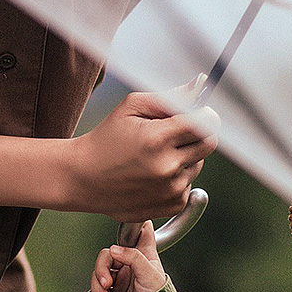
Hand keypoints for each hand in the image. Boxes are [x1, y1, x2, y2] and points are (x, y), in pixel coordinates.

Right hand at [66, 91, 218, 222]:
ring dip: (185, 157)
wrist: (83, 179)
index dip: (204, 114)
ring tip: (156, 156)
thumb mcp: (131, 108)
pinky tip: (153, 174)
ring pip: (198, 164)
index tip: (197, 113)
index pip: (206, 123)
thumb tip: (200, 85)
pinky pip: (189, 185)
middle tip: (176, 132)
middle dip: (197, 134)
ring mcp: (170, 189)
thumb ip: (169, 97)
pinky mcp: (171, 205)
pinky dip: (178, 178)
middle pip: (209, 143)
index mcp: (157, 139)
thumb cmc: (107, 138)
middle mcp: (167, 167)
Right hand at [91, 220, 165, 291]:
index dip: (133, 227)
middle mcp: (128, 264)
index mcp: (142, 254)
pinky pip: (95, 290)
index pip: (138, 233)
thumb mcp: (150, 274)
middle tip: (107, 283)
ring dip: (98, 286)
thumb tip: (113, 249)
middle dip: (102, 269)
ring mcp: (118, 279)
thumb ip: (134, 257)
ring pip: (98, 273)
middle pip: (107, 255)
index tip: (127, 232)